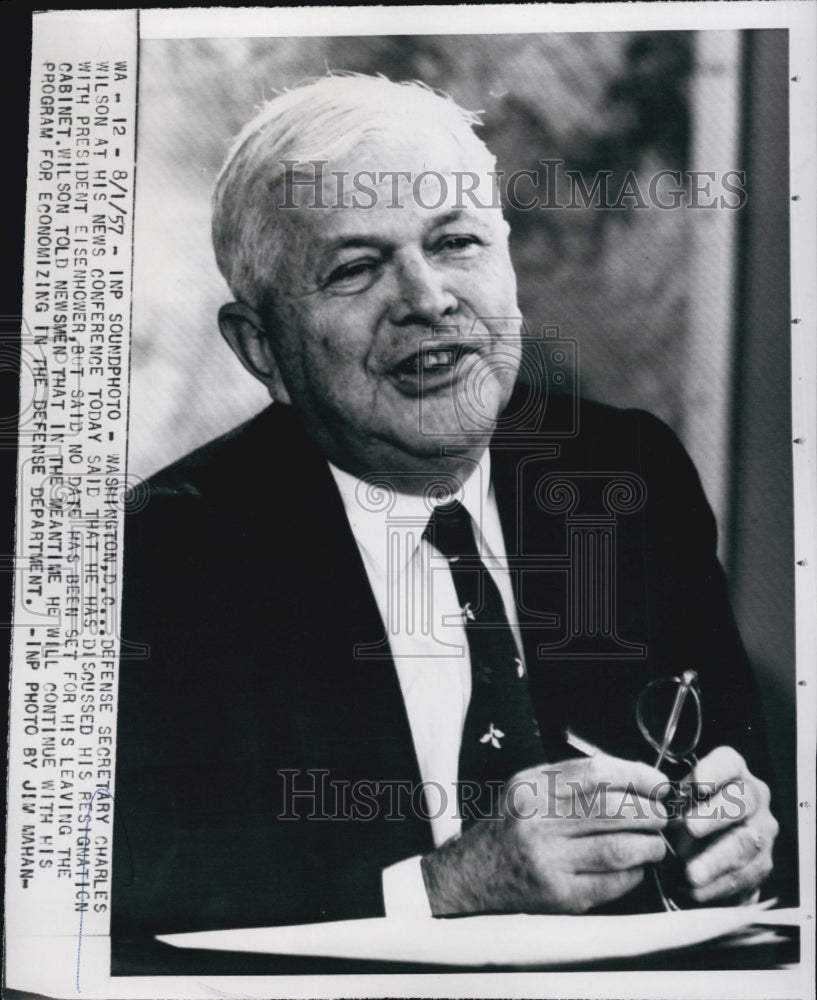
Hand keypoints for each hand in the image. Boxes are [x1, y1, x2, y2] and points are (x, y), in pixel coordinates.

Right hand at [421, 752, 668, 914]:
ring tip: (656, 843)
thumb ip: (571, 778)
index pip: (597, 773)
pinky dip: (634, 874)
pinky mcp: (559, 896)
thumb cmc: (509, 827)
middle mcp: (538, 822)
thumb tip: (633, 779)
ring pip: (618, 848)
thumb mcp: (528, 787)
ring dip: (649, 845)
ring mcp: (548, 861)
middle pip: (612, 810)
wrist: (471, 875)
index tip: (659, 783)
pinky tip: (637, 868)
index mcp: (532, 788)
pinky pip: (612, 883)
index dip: (637, 776)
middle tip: (663, 816)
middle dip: (650, 812)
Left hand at [672, 746, 777, 903]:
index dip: (715, 771)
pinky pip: (746, 877)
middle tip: (690, 828)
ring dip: (716, 860)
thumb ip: (673, 800)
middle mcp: (754, 798)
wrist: (712, 847)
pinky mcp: (762, 864)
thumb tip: (660, 811)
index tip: (696, 782)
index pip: (729, 763)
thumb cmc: (690, 812)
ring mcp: (762, 831)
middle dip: (715, 815)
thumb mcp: (679, 799)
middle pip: (742, 801)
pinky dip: (719, 886)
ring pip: (746, 844)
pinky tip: (697, 892)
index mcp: (733, 773)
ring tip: (691, 874)